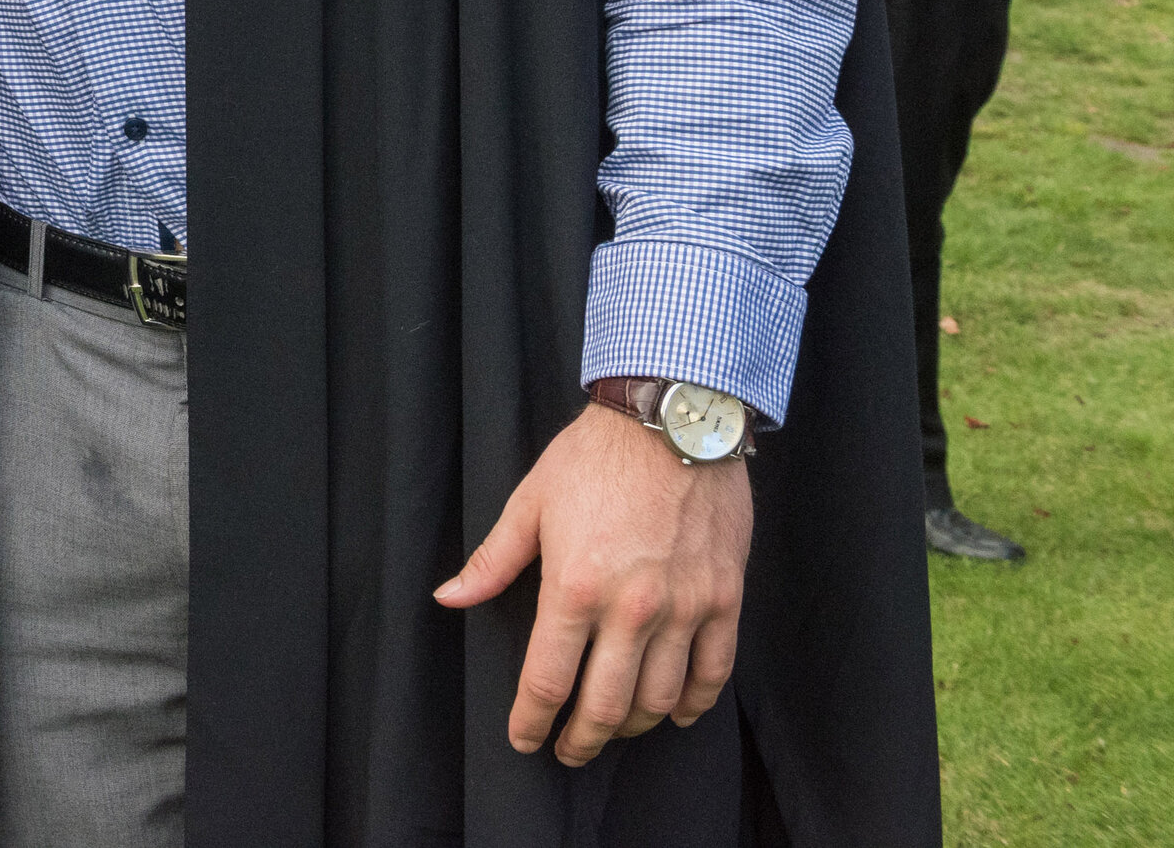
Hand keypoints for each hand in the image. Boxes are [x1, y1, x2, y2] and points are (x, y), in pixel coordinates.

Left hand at [436, 405, 749, 765]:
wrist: (673, 420)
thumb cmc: (593, 458)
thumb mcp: (529, 503)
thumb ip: (492, 561)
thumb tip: (449, 597)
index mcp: (574, 587)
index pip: (547, 679)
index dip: (531, 720)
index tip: (525, 740)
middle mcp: (631, 608)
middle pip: (605, 705)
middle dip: (582, 740)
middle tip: (569, 752)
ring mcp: (684, 608)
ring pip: (659, 698)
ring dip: (632, 726)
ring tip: (614, 731)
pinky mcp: (724, 599)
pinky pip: (713, 672)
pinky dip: (693, 704)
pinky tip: (674, 713)